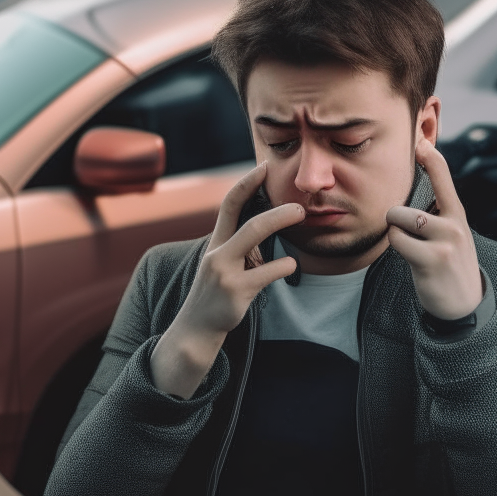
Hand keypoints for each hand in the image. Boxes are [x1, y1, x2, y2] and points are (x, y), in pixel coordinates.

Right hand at [151, 163, 302, 397]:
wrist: (196, 328)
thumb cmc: (216, 293)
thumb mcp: (222, 264)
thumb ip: (238, 244)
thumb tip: (267, 223)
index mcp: (216, 243)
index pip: (229, 205)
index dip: (246, 184)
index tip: (264, 167)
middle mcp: (217, 253)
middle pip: (246, 218)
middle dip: (273, 206)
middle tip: (299, 204)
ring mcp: (224, 272)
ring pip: (253, 237)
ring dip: (279, 221)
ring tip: (301, 217)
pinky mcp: (235, 292)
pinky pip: (265, 273)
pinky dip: (282, 266)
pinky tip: (290, 264)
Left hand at [386, 139, 482, 320]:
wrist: (465, 303)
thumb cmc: (450, 264)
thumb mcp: (453, 233)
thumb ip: (439, 212)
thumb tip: (417, 193)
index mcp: (457, 214)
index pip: (443, 176)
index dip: (430, 156)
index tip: (419, 140)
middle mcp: (454, 223)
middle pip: (404, 207)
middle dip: (394, 220)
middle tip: (405, 236)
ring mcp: (444, 241)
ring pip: (399, 221)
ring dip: (395, 234)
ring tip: (410, 248)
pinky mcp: (432, 259)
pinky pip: (398, 242)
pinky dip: (397, 248)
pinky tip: (410, 259)